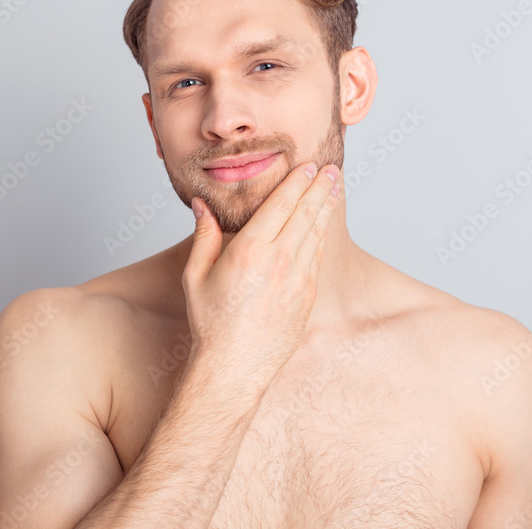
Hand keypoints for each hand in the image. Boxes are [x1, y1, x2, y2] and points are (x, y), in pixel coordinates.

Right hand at [181, 161, 341, 387]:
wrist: (235, 365)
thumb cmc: (211, 322)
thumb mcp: (196, 275)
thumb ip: (204, 235)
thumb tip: (202, 205)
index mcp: (250, 250)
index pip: (281, 204)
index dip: (297, 182)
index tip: (308, 166)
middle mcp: (279, 260)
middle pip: (306, 212)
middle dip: (320, 187)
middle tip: (331, 169)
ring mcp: (298, 278)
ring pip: (317, 233)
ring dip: (326, 207)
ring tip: (335, 188)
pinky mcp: (307, 295)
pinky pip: (316, 257)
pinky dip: (322, 236)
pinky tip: (323, 225)